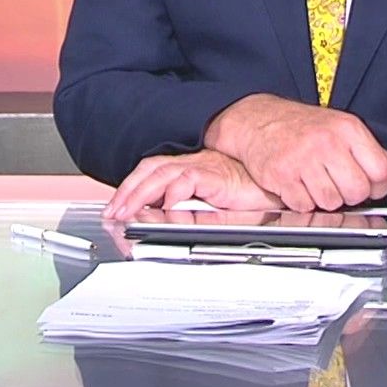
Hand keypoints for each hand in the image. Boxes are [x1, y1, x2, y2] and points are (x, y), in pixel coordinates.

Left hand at [103, 149, 284, 219]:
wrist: (274, 183)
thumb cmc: (248, 194)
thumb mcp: (210, 205)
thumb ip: (188, 210)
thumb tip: (163, 222)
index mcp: (189, 169)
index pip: (151, 172)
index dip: (130, 188)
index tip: (115, 207)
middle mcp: (192, 164)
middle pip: (150, 170)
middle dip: (127, 191)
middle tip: (113, 213)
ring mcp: (203, 167)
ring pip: (162, 173)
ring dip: (140, 193)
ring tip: (127, 212)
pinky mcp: (216, 175)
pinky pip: (188, 179)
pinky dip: (173, 193)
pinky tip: (164, 206)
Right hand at [205, 94, 386, 211]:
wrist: (258, 120)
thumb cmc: (304, 127)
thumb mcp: (346, 133)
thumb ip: (380, 158)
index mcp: (348, 129)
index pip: (381, 173)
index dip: (376, 186)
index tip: (365, 182)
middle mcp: (326, 142)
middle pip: (358, 191)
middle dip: (350, 195)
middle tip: (338, 184)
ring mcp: (302, 159)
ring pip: (331, 202)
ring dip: (324, 200)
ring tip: (316, 183)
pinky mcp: (281, 175)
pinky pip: (304, 205)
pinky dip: (302, 202)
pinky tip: (298, 185)